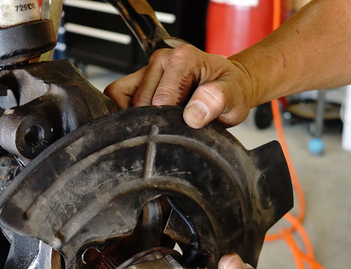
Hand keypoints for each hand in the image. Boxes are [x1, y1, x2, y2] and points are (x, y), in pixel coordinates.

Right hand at [104, 44, 257, 128]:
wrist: (229, 87)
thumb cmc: (231, 91)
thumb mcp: (234, 97)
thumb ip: (217, 100)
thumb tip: (193, 114)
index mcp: (183, 59)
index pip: (160, 99)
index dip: (169, 121)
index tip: (185, 127)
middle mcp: (161, 59)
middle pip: (140, 103)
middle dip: (155, 121)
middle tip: (177, 127)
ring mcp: (147, 69)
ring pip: (123, 100)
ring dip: (139, 118)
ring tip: (164, 123)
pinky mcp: (138, 79)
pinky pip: (116, 94)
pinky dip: (123, 111)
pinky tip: (144, 121)